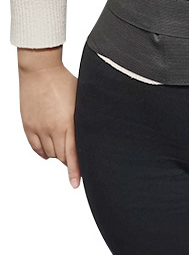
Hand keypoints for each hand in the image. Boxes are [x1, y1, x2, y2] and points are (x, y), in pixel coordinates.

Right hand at [18, 60, 81, 187]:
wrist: (40, 70)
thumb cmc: (65, 81)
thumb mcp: (82, 100)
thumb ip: (86, 118)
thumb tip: (95, 131)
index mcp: (69, 122)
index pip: (73, 153)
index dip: (75, 170)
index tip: (76, 183)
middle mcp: (52, 128)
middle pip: (61, 156)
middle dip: (70, 161)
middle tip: (76, 161)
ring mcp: (38, 127)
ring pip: (49, 153)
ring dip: (58, 155)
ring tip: (64, 148)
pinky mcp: (28, 125)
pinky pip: (35, 147)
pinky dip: (43, 152)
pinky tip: (49, 151)